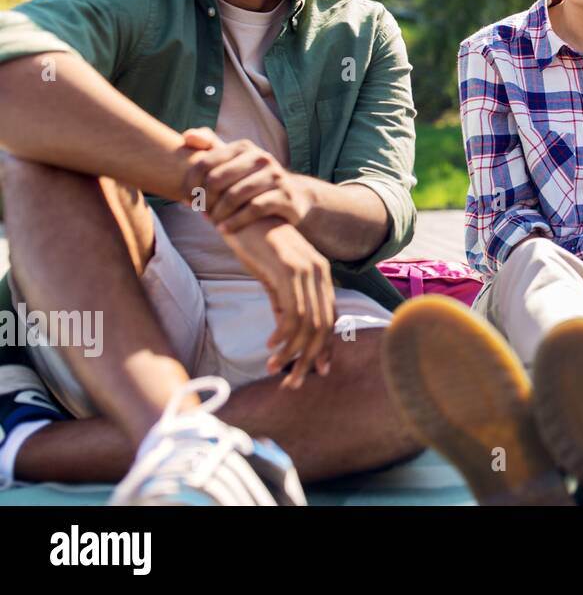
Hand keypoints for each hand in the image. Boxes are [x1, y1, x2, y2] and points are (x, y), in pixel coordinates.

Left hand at [182, 128, 314, 233]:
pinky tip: (224, 229)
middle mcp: (261, 157)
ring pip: (234, 195)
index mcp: (244, 147)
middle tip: (202, 213)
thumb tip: (186, 136)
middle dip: (205, 200)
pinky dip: (234, 222)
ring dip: (218, 213)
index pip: (204, 164)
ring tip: (212, 223)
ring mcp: (275, 176)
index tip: (189, 200)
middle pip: (216, 180)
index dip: (191, 185)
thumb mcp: (235, 161)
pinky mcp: (285, 196)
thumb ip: (211, 146)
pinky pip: (253, 209)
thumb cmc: (253, 180)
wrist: (293, 197)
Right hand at [219, 216, 335, 388]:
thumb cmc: (255, 243)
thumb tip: (285, 330)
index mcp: (320, 274)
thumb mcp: (273, 276)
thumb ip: (282, 300)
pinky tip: (271, 346)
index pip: (329, 318)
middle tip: (293, 382)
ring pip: (308, 323)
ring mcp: (306, 270)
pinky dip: (283, 335)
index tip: (316, 371)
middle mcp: (319, 272)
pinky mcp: (288, 270)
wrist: (241, 212)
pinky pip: (292, 312)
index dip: (324, 347)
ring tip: (275, 369)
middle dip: (309, 358)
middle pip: (323, 326)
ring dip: (292, 352)